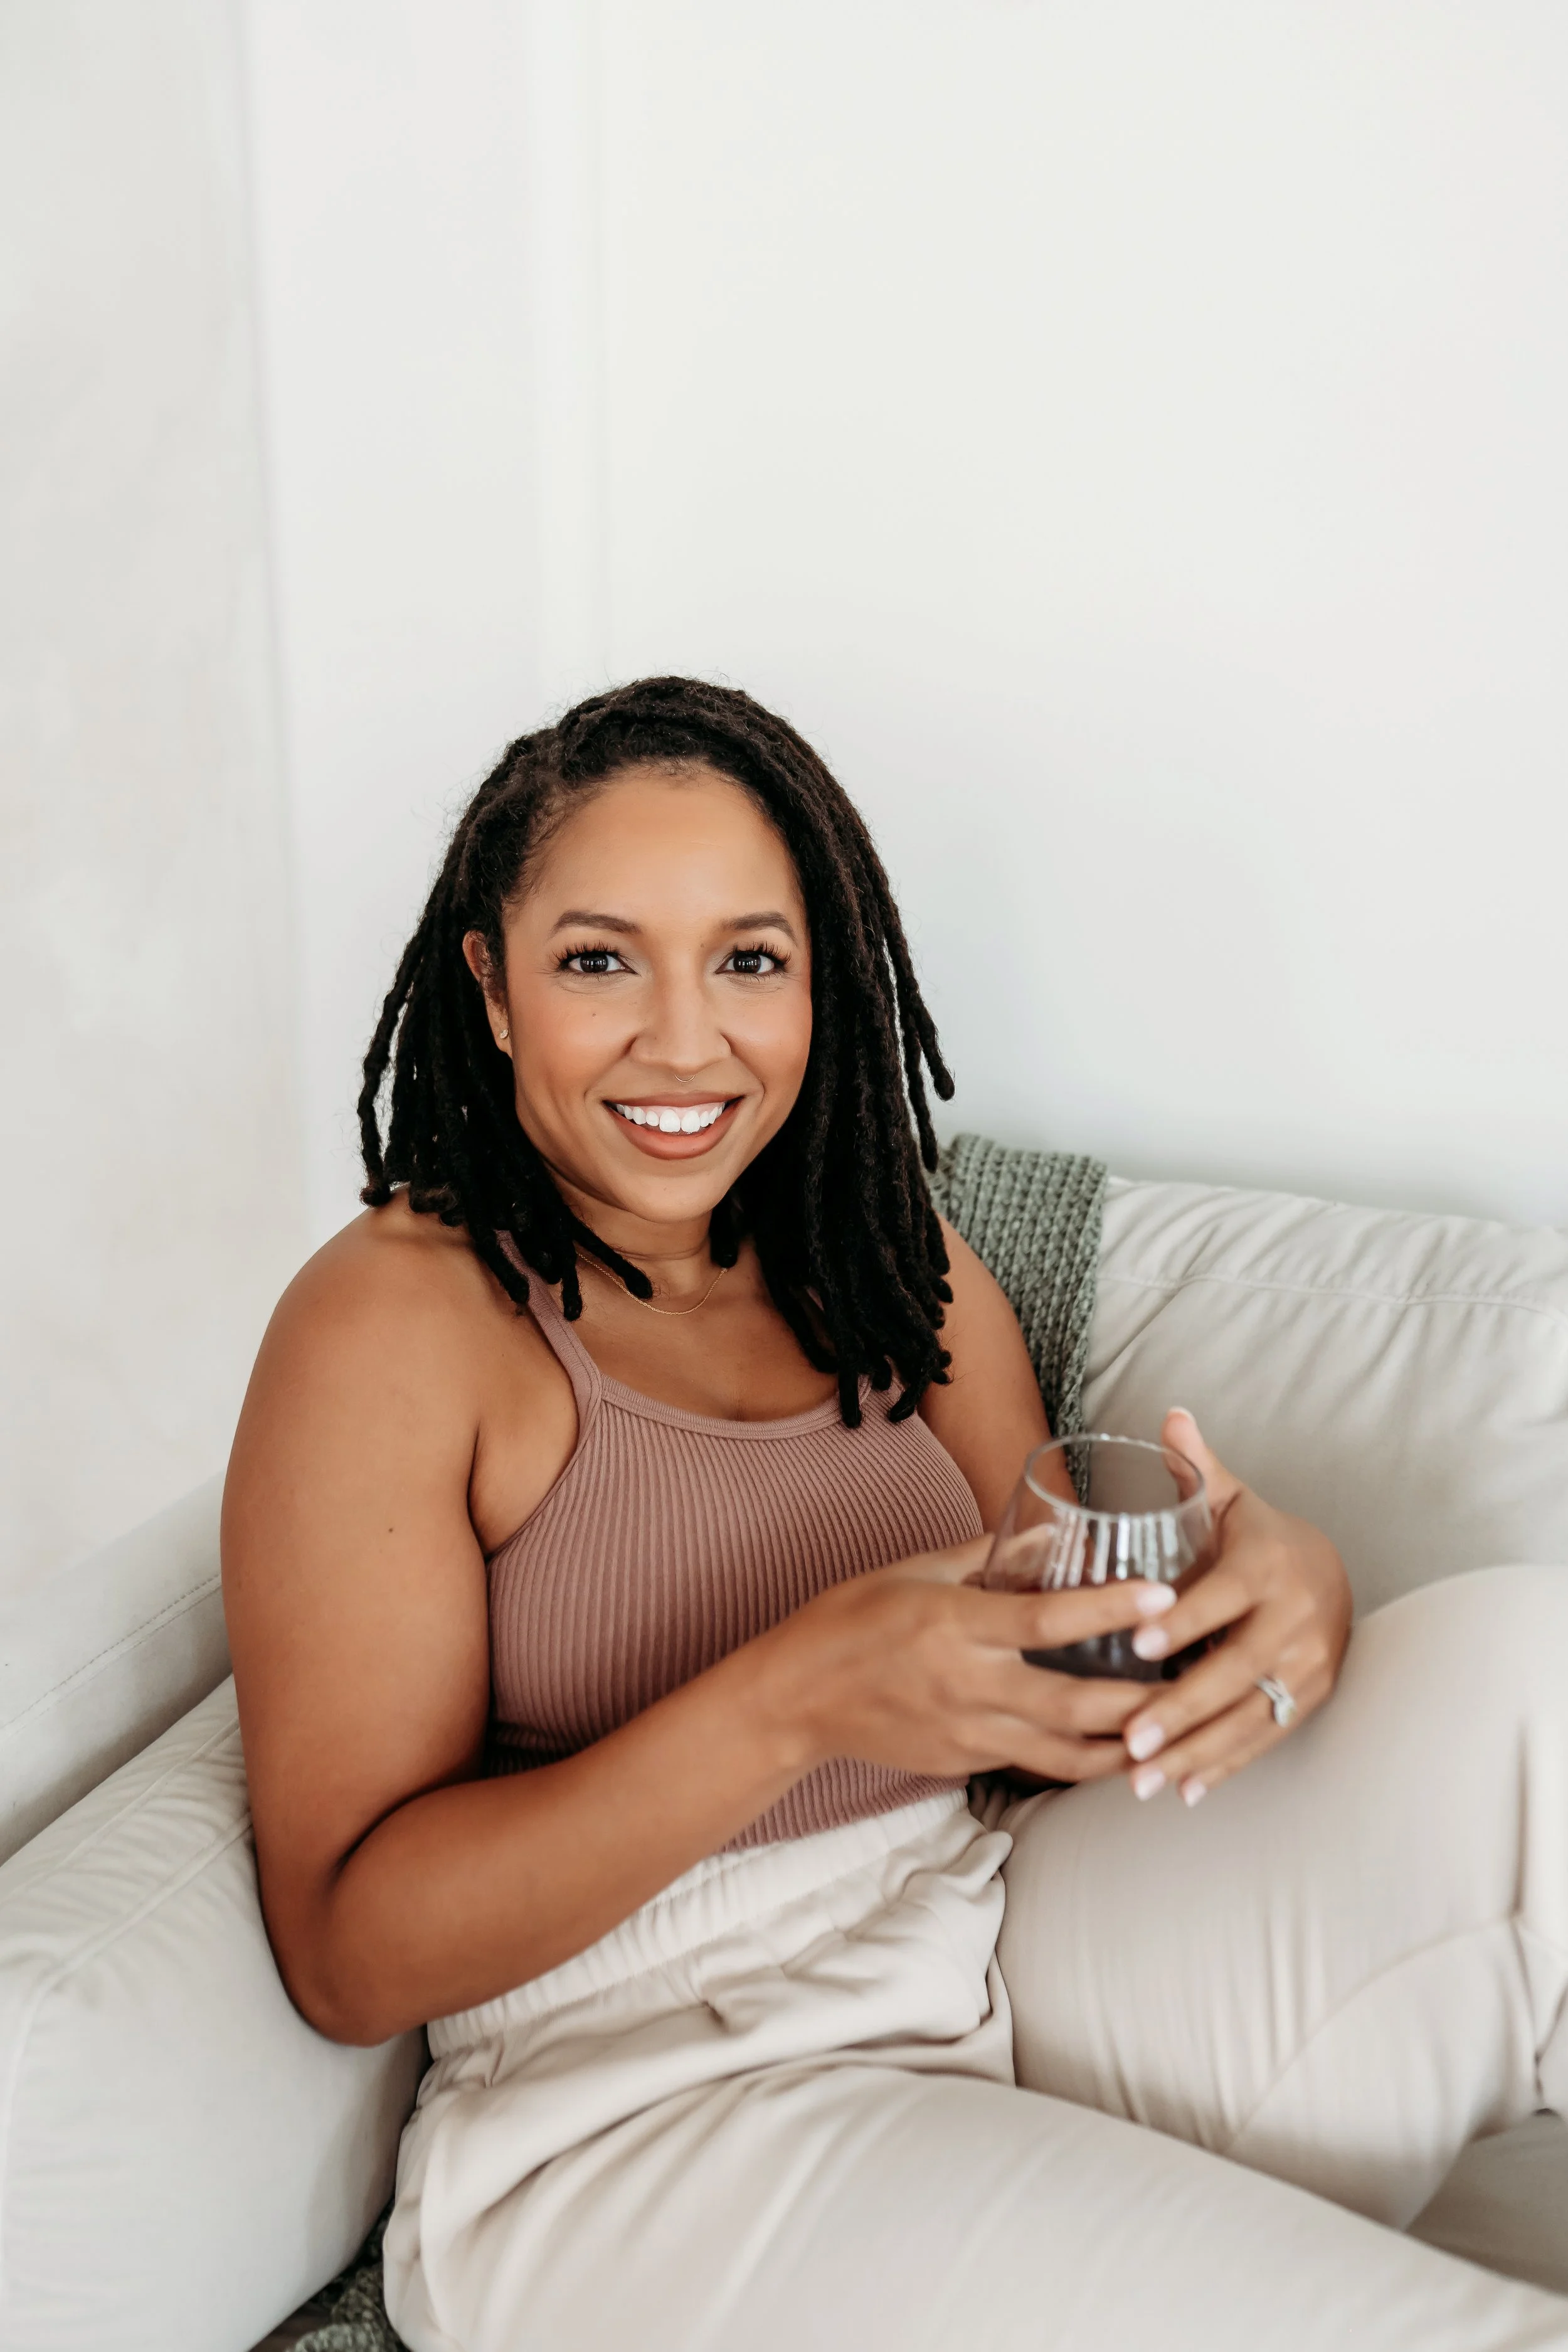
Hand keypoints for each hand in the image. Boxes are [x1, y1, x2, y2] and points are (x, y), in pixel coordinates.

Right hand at [762, 1536, 1179, 1785]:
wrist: (795, 1699)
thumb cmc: (850, 1620)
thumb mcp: (914, 1570)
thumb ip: (983, 1555)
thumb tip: (1044, 1533)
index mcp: (956, 1626)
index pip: (1050, 1621)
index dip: (1112, 1610)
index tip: (1163, 1597)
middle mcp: (968, 1686)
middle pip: (1075, 1705)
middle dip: (1143, 1704)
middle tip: (1197, 1688)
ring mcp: (966, 1734)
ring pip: (1064, 1755)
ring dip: (1123, 1749)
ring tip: (1173, 1735)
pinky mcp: (960, 1765)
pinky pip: (1030, 1766)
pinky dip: (1074, 1761)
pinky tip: (1110, 1752)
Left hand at [1118, 1409, 1352, 1806]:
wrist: (1334, 1575)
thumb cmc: (1260, 1537)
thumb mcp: (1234, 1500)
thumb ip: (1196, 1466)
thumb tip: (1170, 1413)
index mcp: (1267, 1566)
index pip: (1222, 1598)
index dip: (1182, 1621)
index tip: (1135, 1645)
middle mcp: (1295, 1620)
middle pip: (1235, 1670)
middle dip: (1182, 1708)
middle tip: (1130, 1739)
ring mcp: (1308, 1667)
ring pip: (1248, 1716)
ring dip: (1196, 1752)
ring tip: (1141, 1781)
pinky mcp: (1310, 1700)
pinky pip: (1265, 1739)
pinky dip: (1225, 1767)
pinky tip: (1185, 1793)